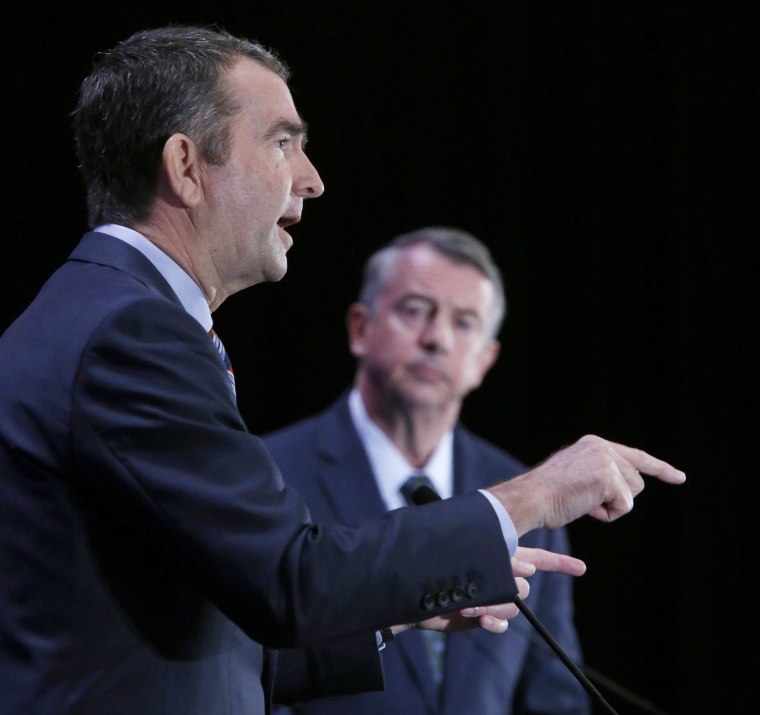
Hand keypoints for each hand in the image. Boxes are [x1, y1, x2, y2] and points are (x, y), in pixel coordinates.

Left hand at [394, 545, 586, 635]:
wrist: (413, 592)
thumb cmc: (435, 562)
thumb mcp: (468, 551)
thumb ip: (501, 558)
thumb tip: (526, 568)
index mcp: (498, 552)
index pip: (536, 557)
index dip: (559, 564)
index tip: (582, 569)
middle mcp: (498, 574)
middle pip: (524, 585)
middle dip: (508, 587)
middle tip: (485, 586)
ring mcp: (491, 595)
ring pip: (513, 605)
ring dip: (493, 606)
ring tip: (470, 604)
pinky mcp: (481, 615)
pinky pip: (501, 623)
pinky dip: (493, 622)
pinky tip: (481, 619)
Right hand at [487, 434, 685, 534]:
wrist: (532, 498)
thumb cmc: (548, 495)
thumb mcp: (576, 475)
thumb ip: (600, 474)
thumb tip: (625, 490)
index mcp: (594, 444)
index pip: (635, 456)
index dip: (659, 469)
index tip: (679, 478)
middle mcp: (602, 447)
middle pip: (636, 482)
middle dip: (618, 498)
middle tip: (586, 500)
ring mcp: (606, 460)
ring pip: (632, 494)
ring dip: (612, 506)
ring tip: (584, 502)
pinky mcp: (608, 478)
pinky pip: (624, 507)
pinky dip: (607, 514)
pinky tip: (586, 508)